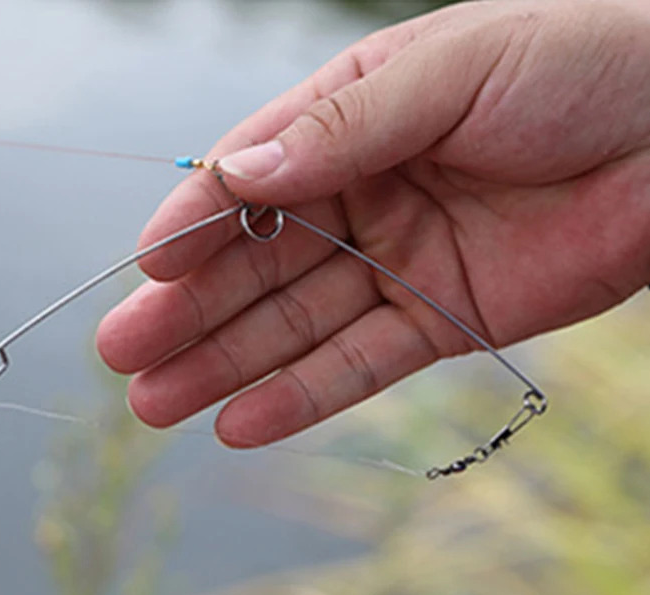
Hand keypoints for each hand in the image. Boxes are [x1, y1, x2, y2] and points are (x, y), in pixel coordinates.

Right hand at [97, 0, 649, 446]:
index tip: (144, 270)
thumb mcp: (451, 70)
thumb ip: (343, 128)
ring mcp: (395, 263)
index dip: (194, 226)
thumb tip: (241, 177)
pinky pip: (358, 366)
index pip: (249, 180)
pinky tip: (239, 426)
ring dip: (223, 368)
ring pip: (292, 326)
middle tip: (118, 356)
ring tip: (153, 406)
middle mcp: (360, 194)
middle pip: (255, 266)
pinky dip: (301, 398)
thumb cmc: (578, 65)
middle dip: (186, 314)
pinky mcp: (438, 322)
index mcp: (350, 119)